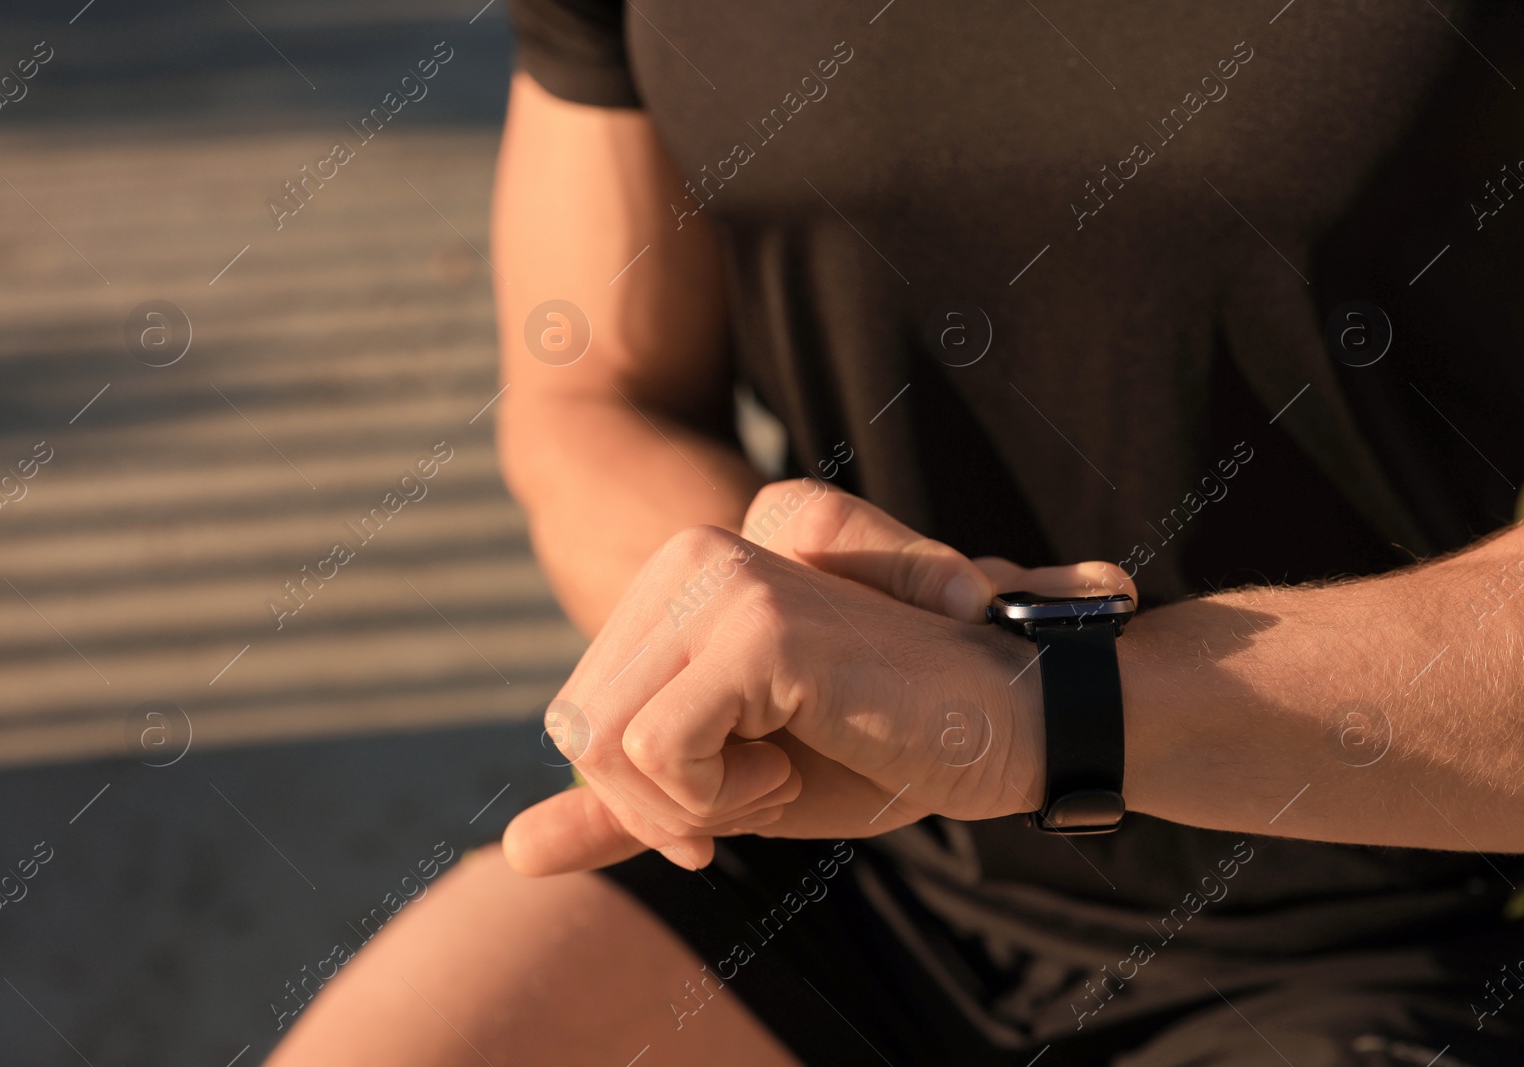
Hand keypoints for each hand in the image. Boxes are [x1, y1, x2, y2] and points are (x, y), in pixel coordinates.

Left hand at [503, 480, 1135, 874]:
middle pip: (577, 729)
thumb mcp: (732, 789)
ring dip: (697, 799)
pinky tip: (800, 756)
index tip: (739, 790)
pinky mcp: (756, 627)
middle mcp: (689, 557)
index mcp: (677, 578)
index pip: (577, 714)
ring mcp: (721, 582)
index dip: (642, 787)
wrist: (1008, 727)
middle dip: (665, 801)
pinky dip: (723, 795)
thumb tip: (516, 853)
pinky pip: (657, 751)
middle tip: (768, 782)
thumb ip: (626, 810)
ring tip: (786, 763)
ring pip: (602, 742)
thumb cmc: (880, 749)